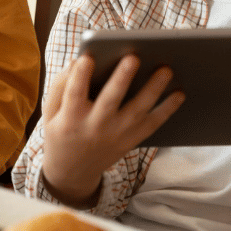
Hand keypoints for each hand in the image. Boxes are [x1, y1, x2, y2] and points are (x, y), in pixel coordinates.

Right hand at [40, 54, 184, 207]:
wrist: (72, 172)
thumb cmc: (61, 131)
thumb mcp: (51, 111)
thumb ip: (61, 85)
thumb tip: (76, 60)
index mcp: (70, 118)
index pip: (74, 94)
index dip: (80, 76)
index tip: (88, 58)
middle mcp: (94, 127)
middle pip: (110, 101)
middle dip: (122, 79)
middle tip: (133, 57)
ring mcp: (115, 135)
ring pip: (137, 111)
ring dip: (153, 90)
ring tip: (166, 70)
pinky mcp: (130, 141)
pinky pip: (152, 125)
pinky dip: (167, 110)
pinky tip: (179, 93)